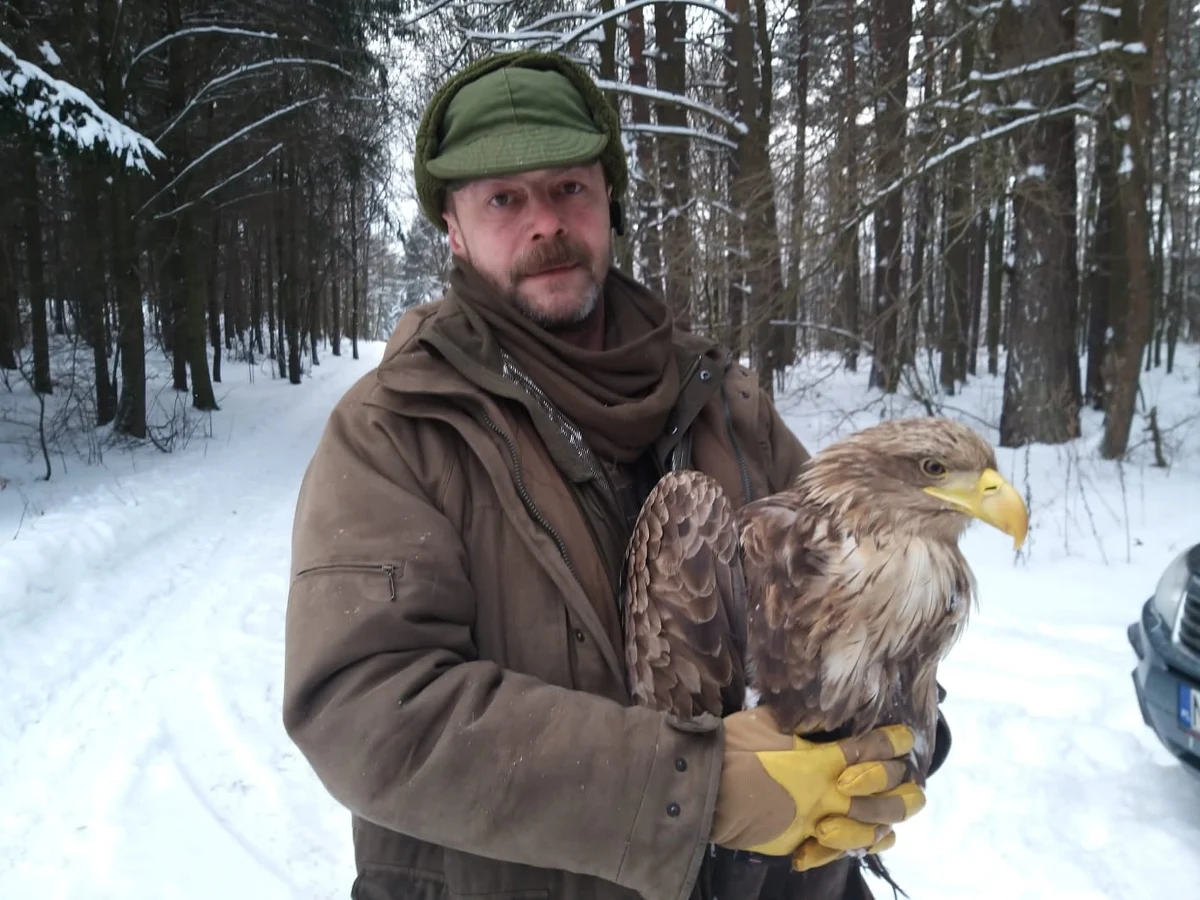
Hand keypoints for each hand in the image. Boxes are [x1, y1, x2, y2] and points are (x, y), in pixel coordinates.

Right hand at [710, 707, 923, 868]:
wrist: (706, 791)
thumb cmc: (732, 747)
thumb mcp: (766, 720)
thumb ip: (796, 720)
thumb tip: (809, 707)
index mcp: (820, 759)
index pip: (869, 749)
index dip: (892, 742)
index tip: (904, 736)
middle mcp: (826, 792)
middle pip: (880, 792)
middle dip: (902, 784)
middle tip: (914, 780)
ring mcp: (817, 821)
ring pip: (869, 826)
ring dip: (891, 817)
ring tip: (904, 810)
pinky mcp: (802, 843)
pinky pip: (841, 850)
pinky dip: (861, 844)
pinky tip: (875, 838)